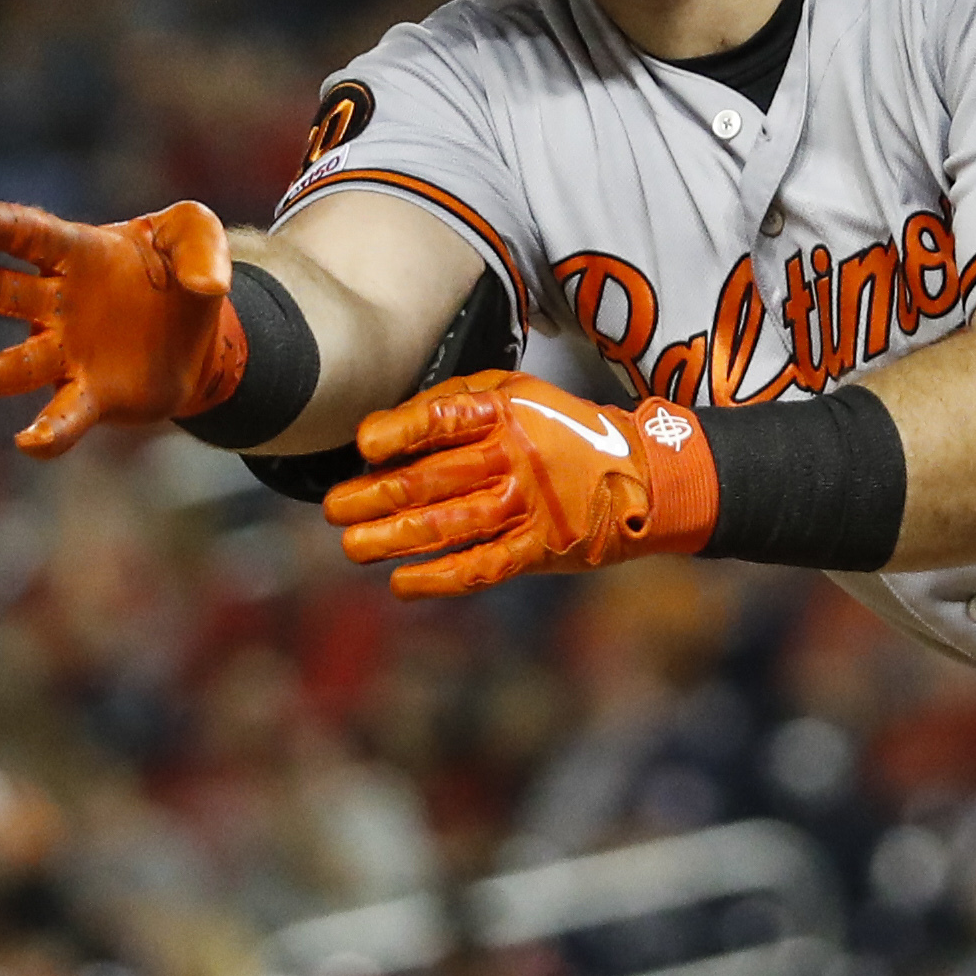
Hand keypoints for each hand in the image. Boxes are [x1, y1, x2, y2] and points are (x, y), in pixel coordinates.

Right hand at [0, 199, 246, 456]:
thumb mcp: (196, 233)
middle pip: (7, 293)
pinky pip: (64, 415)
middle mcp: (59, 302)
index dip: (5, 225)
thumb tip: (208, 287)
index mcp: (78, 252)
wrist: (195, 336)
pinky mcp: (91, 395)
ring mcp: (69, 352)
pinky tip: (30, 443)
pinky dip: (48, 431)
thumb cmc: (180, 270)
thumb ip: (203, 245)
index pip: (36, 235)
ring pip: (20, 364)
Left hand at [324, 370, 717, 598]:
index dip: (400, 432)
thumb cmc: (560, 428)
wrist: (641, 474)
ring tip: (353, 547)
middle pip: (434, 478)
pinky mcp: (541, 547)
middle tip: (334, 509)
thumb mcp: (515, 392)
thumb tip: (379, 431)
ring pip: (450, 525)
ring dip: (394, 539)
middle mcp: (516, 456)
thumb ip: (451, 404)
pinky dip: (439, 578)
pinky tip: (401, 583)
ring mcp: (530, 506)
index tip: (364, 447)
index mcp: (506, 410)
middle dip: (375, 496)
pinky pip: (483, 566)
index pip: (444, 418)